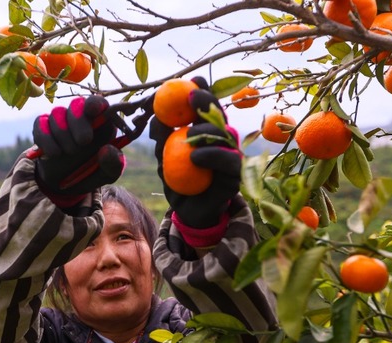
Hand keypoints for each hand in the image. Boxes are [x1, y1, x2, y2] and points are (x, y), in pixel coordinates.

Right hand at [32, 95, 124, 198]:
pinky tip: (54, 153)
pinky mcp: (42, 127)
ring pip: (58, 113)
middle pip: (77, 104)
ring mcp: (60, 120)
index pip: (99, 103)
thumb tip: (107, 150)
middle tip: (83, 142)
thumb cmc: (91, 173)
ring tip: (69, 153)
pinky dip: (46, 139)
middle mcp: (81, 117)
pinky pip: (41, 124)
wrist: (65, 185)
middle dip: (79, 122)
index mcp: (102, 123)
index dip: (95, 103)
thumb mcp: (107, 174)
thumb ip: (113, 164)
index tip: (92, 111)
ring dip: (63, 134)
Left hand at [150, 78, 241, 229]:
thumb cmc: (177, 181)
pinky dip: (212, 155)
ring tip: (189, 136)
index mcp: (206, 130)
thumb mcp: (163, 158)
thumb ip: (162, 139)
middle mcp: (222, 139)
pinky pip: (228, 160)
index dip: (202, 91)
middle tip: (191, 96)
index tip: (191, 81)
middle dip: (207, 101)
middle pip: (219, 114)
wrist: (188, 211)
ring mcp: (231, 155)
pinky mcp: (235, 175)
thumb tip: (156, 117)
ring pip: (226, 134)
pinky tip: (195, 156)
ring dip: (208, 130)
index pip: (206, 106)